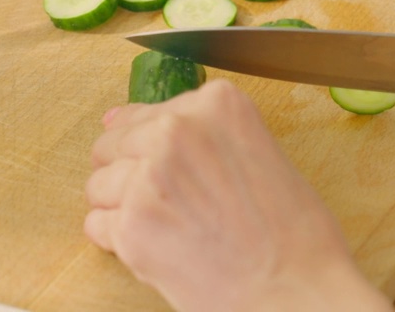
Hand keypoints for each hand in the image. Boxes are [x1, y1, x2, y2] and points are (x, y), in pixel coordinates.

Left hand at [86, 79, 391, 311]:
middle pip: (114, 144)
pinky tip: (160, 249)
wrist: (296, 291)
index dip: (154, 148)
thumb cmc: (291, 233)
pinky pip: (97, 224)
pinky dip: (118, 241)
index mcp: (216, 104)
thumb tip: (118, 120)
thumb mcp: (258, 152)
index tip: (173, 170)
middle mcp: (177, 130)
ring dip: (122, 208)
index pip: (148, 112)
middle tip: (172, 205)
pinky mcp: (131, 225)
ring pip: (99, 184)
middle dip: (131, 174)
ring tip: (170, 229)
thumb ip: (199, 132)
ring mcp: (149, 176)